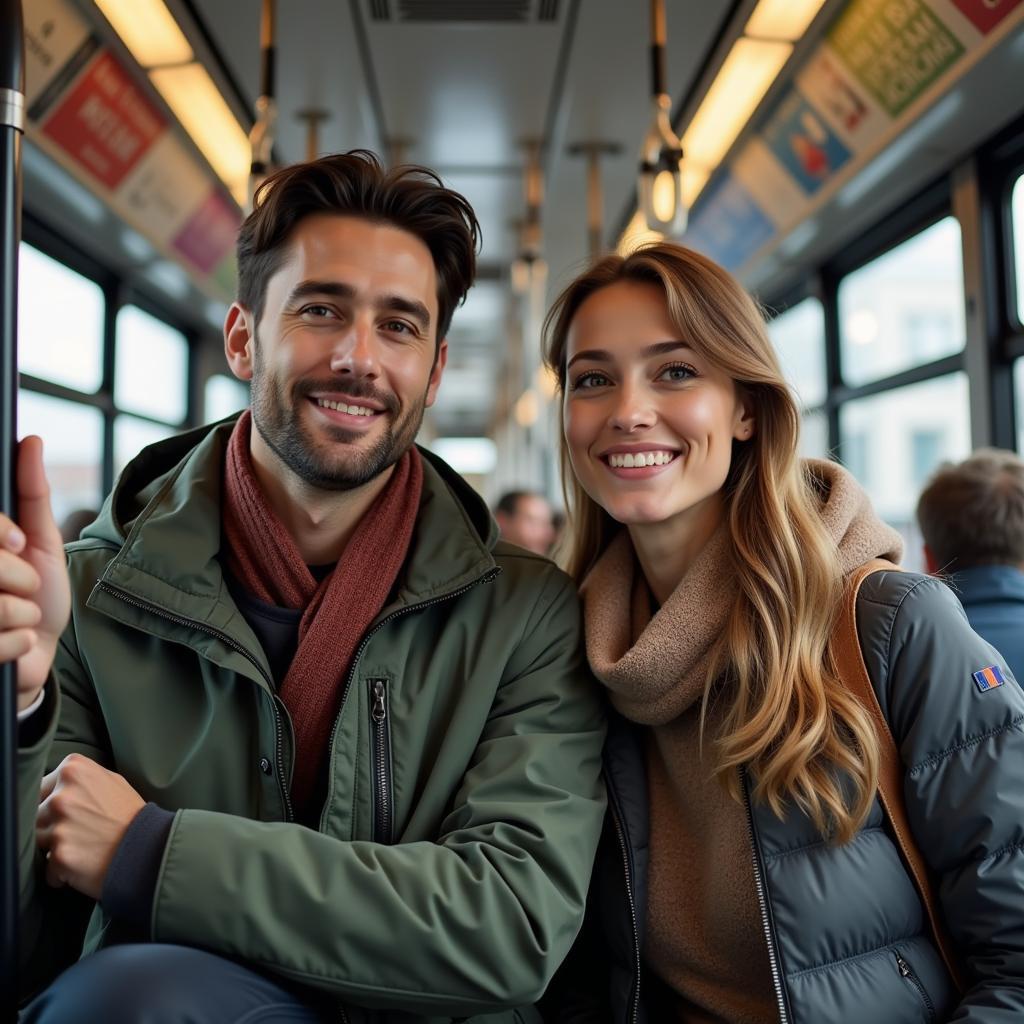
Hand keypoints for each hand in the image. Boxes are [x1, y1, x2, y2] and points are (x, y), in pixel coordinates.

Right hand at [0, 436, 70, 710]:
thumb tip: (29, 441)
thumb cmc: (34, 592)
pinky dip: (20, 643)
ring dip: (23, 615)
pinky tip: (12, 643)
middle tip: (22, 589)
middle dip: (21, 579)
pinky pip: (3, 642)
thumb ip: (31, 493)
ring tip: (17, 616)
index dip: (4, 534)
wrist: (34, 649)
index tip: (18, 545)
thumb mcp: (38, 539)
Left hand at [36, 754, 144, 899]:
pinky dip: (62, 871)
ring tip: (83, 846)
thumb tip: (54, 786)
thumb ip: (80, 778)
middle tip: (81, 830)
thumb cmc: (130, 814)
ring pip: (38, 841)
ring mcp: (59, 827)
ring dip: (55, 847)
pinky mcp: (59, 856)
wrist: (148, 847)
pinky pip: (48, 868)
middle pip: (36, 815)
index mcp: (73, 769)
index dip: (53, 802)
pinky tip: (85, 862)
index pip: (41, 788)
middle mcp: (62, 796)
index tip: (70, 811)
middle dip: (52, 825)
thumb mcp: (112, 780)